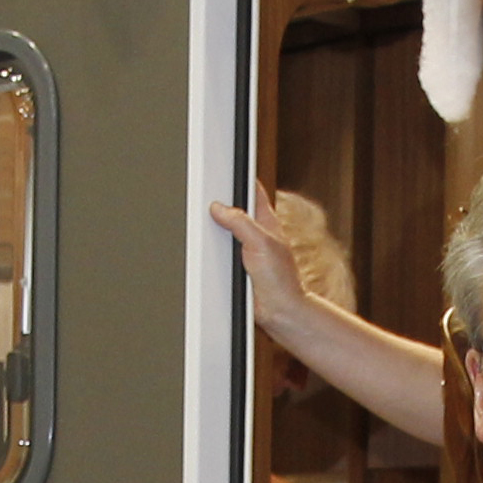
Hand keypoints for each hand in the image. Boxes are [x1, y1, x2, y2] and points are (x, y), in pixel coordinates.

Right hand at [210, 193, 319, 345]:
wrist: (278, 312)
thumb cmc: (282, 280)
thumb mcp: (261, 243)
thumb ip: (240, 222)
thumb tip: (219, 209)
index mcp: (266, 221)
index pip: (253, 191)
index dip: (240, 179)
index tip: (225, 171)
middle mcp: (255, 234)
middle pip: (233, 210)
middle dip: (219, 204)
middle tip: (204, 198)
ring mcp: (245, 250)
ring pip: (223, 232)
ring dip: (213, 230)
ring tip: (200, 222)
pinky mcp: (235, 267)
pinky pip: (219, 253)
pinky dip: (210, 251)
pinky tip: (203, 249)